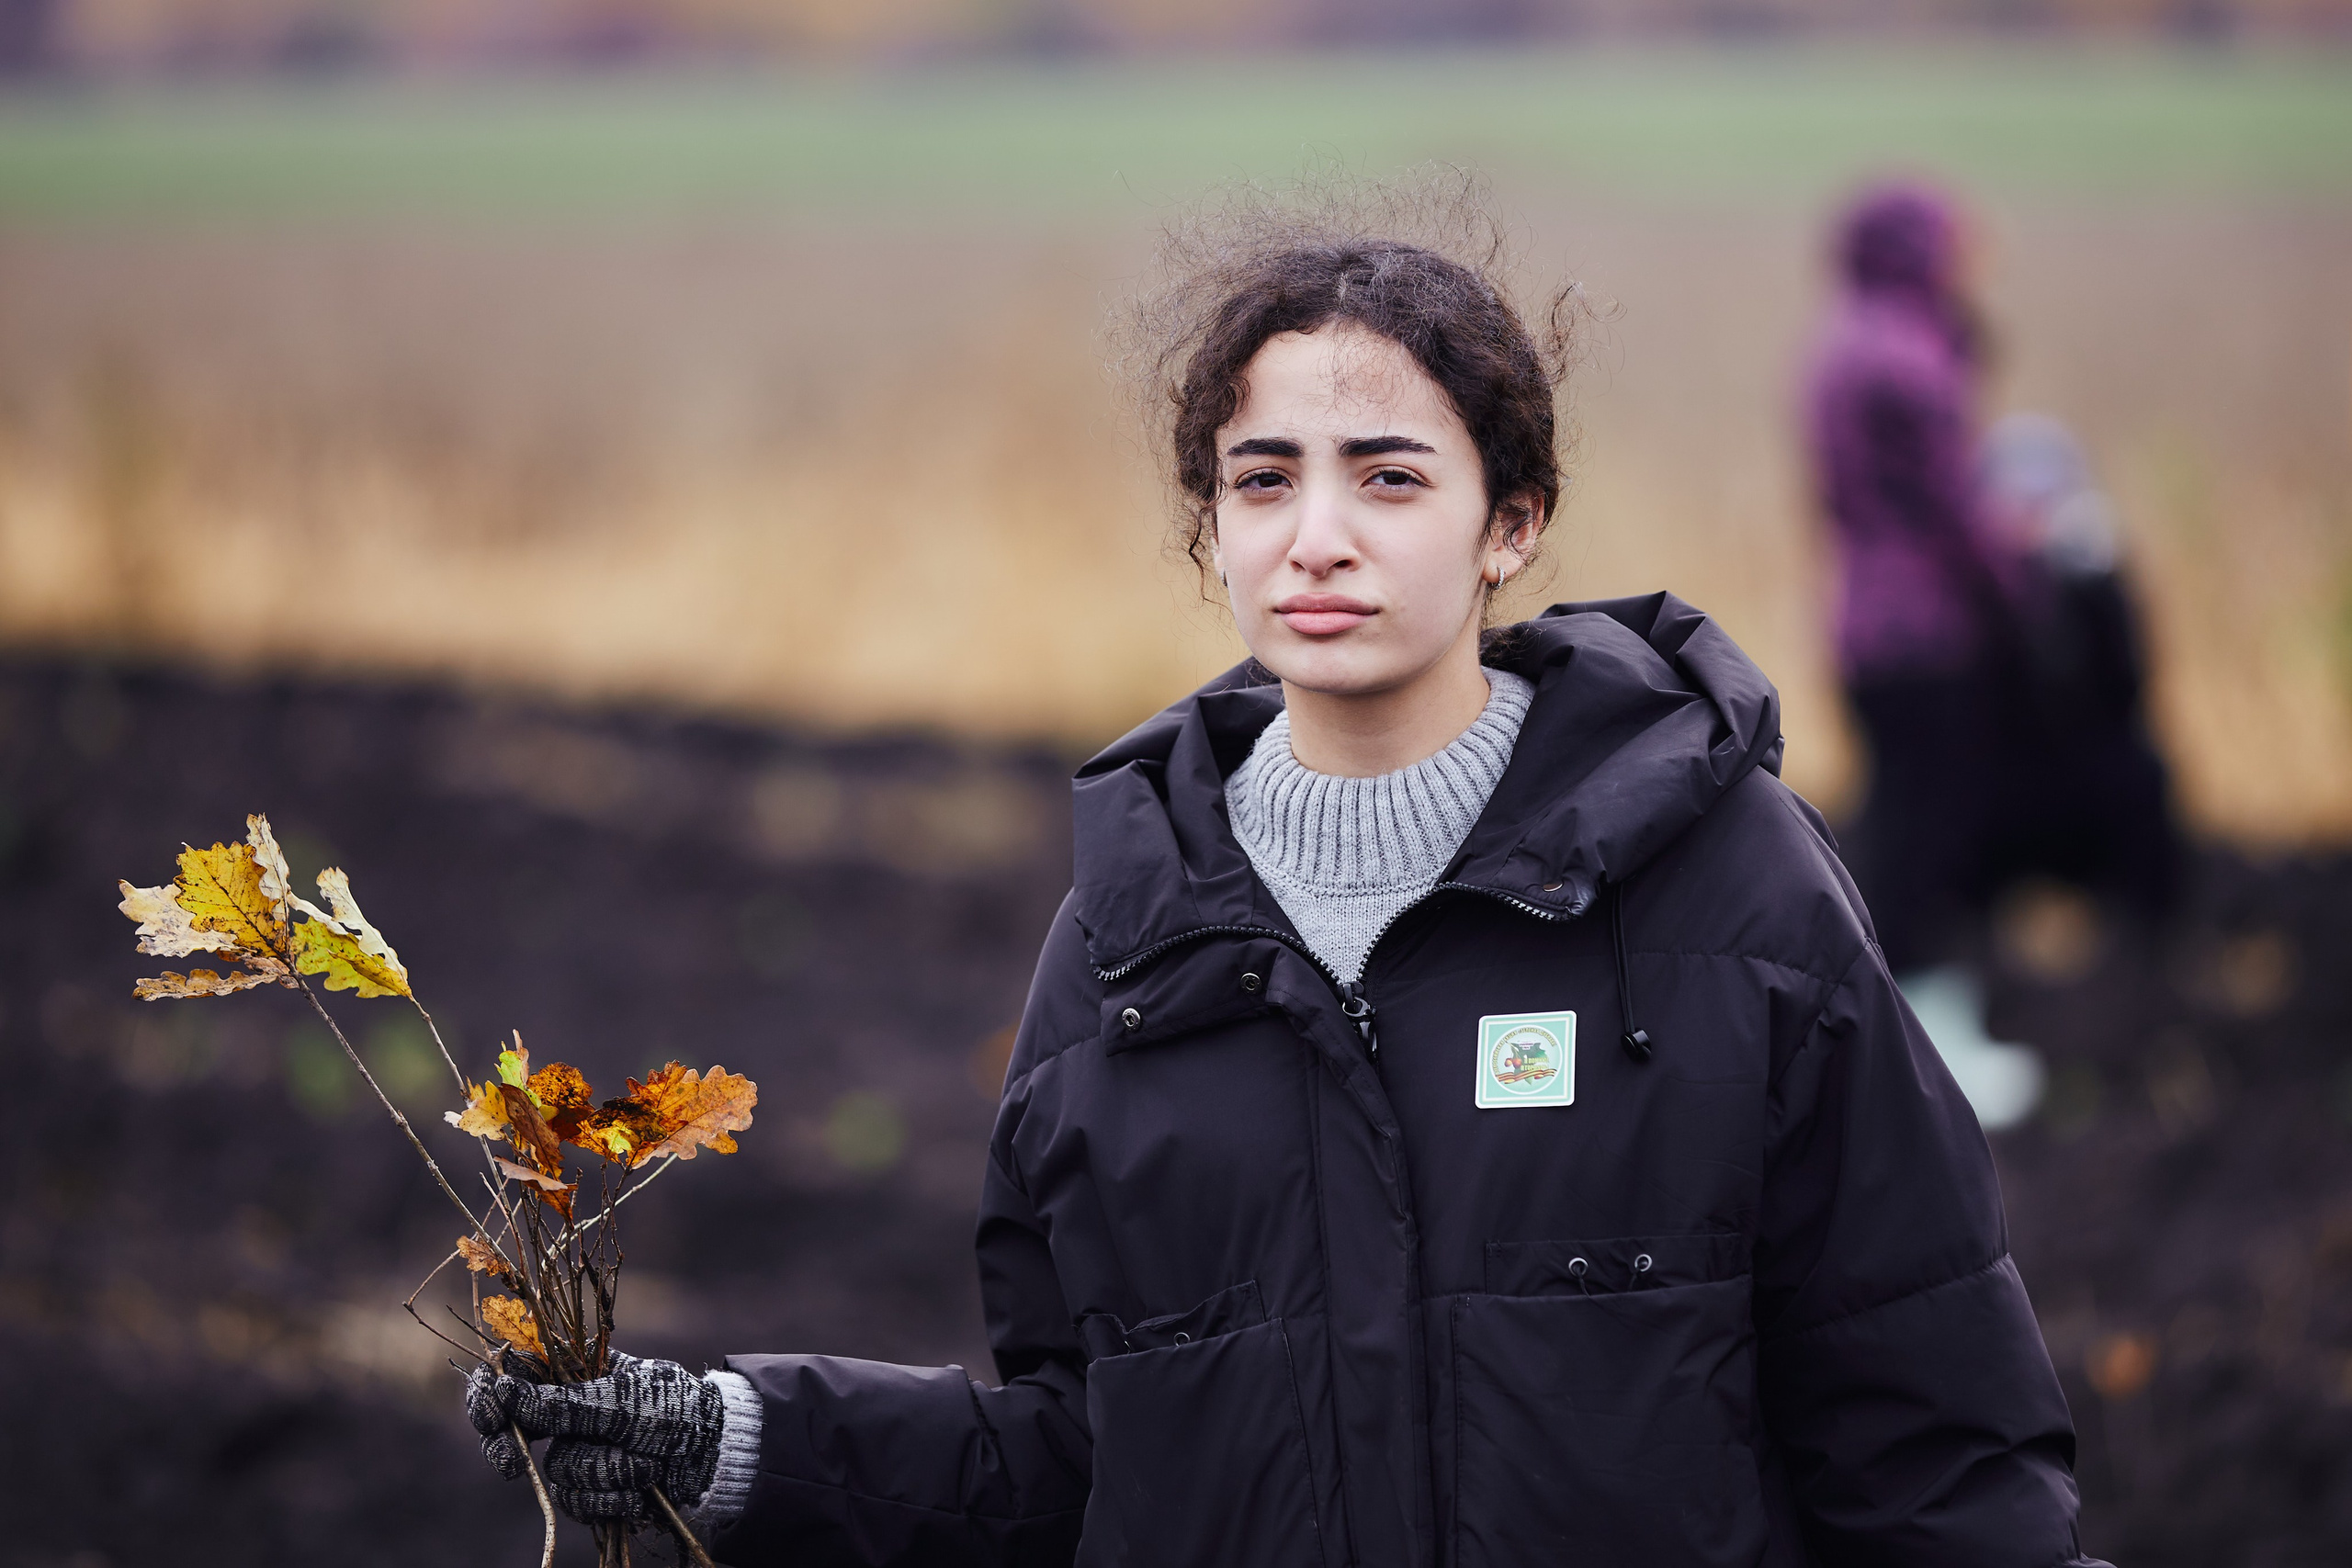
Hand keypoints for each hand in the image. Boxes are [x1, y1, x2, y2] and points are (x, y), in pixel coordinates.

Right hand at [465, 1352, 724, 1523]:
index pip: (513, 1379)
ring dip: (604, 1471)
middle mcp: (570, 1413)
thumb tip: (504, 1392)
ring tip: (646, 1461)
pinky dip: (611, 1497)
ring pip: (556, 1473)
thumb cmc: (676, 1408)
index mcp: (574, 1374)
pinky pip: (577, 1502)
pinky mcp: (594, 1488)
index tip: (488, 1415)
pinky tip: (642, 1487)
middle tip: (513, 1464)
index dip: (487, 1397)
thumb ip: (564, 1404)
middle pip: (513, 1432)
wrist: (717, 1454)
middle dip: (510, 1449)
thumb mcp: (622, 1400)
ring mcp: (581, 1450)